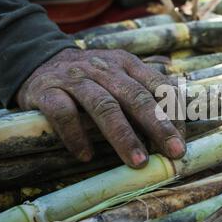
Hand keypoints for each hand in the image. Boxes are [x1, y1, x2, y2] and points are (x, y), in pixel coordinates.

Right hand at [16, 48, 185, 167]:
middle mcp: (105, 69)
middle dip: (158, 125)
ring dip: (123, 136)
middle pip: (136, 97)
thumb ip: (146, 92)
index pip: (158, 86)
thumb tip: (182, 119)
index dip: (174, 113)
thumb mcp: (120, 75)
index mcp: (127, 64)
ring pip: (104, 106)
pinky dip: (75, 136)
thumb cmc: (91, 77)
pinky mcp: (48, 91)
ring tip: (138, 162)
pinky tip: (85, 156)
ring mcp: (76, 79)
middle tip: (174, 152)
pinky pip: (63, 113)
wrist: (39, 60)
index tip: (183, 140)